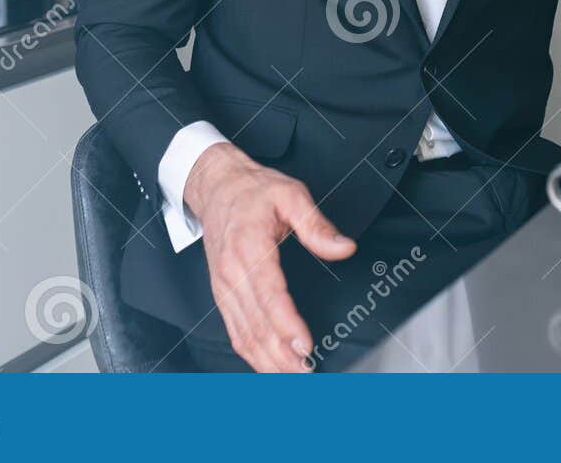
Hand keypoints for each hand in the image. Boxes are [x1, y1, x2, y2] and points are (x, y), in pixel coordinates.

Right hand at [184, 142, 355, 371]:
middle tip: (306, 371)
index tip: (304, 346)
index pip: (269, 295)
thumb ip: (317, 225)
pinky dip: (251, 353)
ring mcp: (223, 286)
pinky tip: (269, 365)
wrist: (216, 185)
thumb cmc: (252, 191)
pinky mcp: (222, 293)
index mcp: (249, 247)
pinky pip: (234, 330)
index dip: (286, 325)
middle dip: (280, 354)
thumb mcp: (291, 194)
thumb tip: (343, 247)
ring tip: (293, 375)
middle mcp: (232, 272)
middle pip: (255, 323)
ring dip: (267, 360)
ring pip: (243, 334)